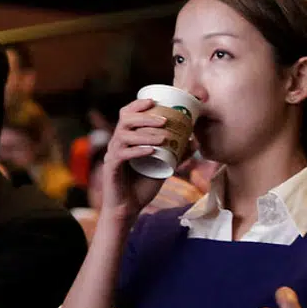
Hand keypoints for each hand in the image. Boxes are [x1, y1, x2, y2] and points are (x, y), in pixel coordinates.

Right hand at [101, 99, 171, 227]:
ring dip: (145, 134)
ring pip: (124, 136)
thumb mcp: (164, 166)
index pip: (127, 114)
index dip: (138, 105)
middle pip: (125, 120)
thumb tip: (195, 141)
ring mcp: (113, 155)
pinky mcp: (111, 168)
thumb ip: (177, 153)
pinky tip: (151, 151)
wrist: (129, 207)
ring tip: (163, 137)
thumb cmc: (143, 184)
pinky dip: (137, 151)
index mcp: (127, 138)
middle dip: (146, 117)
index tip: (154, 101)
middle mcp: (117, 143)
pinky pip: (122, 155)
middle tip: (165, 120)